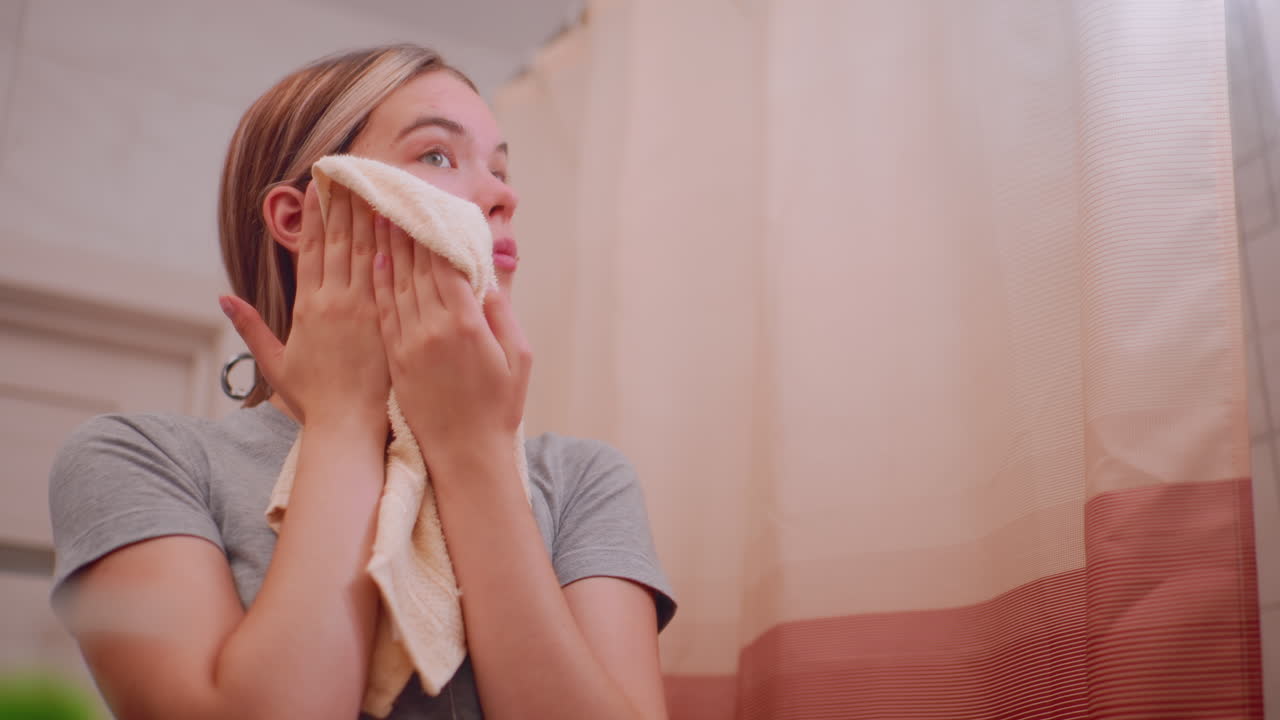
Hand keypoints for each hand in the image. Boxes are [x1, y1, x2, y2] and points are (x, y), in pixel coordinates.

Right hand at [220, 183, 389, 426]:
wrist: (348, 427)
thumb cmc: (313, 400)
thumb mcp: (275, 364)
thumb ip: (251, 328)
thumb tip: (223, 299)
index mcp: (307, 308)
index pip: (310, 250)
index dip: (315, 215)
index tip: (318, 186)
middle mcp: (335, 302)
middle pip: (340, 241)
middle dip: (344, 203)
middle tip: (349, 170)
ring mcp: (365, 309)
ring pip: (367, 251)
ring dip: (369, 215)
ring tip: (374, 183)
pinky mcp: (389, 319)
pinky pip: (392, 275)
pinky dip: (394, 246)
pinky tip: (399, 223)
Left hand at [371, 222, 531, 468]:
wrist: (465, 454)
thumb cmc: (499, 407)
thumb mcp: (518, 357)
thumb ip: (503, 313)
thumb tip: (491, 276)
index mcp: (465, 324)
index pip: (444, 264)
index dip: (434, 230)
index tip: (429, 202)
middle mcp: (431, 328)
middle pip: (415, 266)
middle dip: (405, 227)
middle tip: (395, 194)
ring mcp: (408, 342)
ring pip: (394, 282)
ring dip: (387, 245)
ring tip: (378, 212)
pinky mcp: (395, 357)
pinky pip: (384, 310)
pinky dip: (379, 280)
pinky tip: (375, 258)